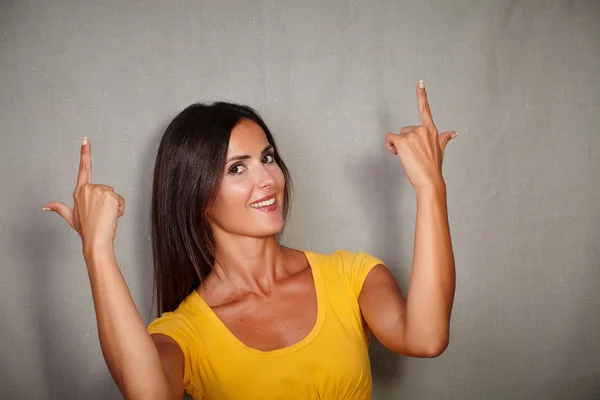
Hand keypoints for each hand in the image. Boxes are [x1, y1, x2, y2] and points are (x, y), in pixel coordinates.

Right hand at [43, 138, 124, 252]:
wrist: (96, 239)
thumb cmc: (85, 230)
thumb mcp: (70, 217)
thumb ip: (58, 208)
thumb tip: (46, 206)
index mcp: (79, 191)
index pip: (83, 168)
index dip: (85, 153)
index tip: (85, 140)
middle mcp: (88, 189)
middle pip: (105, 189)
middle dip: (106, 201)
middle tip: (100, 215)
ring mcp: (99, 190)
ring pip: (113, 195)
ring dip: (113, 206)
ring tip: (105, 216)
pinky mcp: (110, 194)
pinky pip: (120, 200)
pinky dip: (119, 209)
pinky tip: (111, 216)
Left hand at [385, 81, 456, 190]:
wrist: (429, 180)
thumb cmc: (433, 167)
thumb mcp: (441, 149)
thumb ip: (444, 138)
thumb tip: (453, 133)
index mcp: (431, 130)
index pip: (425, 109)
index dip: (422, 95)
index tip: (420, 83)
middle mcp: (422, 129)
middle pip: (405, 130)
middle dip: (405, 141)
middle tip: (412, 155)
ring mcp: (412, 134)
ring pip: (397, 136)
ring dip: (398, 146)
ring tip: (408, 157)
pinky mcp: (402, 141)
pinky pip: (390, 139)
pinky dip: (390, 146)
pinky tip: (397, 154)